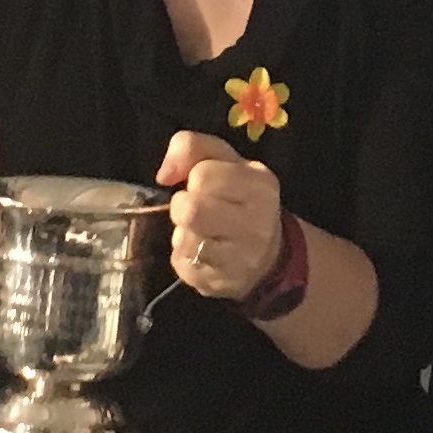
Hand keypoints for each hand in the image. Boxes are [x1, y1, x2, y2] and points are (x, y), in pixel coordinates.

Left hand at [156, 132, 284, 300]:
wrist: (269, 257)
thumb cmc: (240, 200)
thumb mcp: (225, 161)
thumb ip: (192, 148)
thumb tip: (164, 174)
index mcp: (260, 186)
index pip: (203, 175)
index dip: (194, 178)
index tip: (204, 186)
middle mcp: (256, 224)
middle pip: (190, 209)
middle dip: (183, 206)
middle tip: (195, 210)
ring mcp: (240, 260)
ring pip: (184, 238)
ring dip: (182, 232)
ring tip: (199, 231)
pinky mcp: (218, 284)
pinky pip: (181, 263)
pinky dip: (183, 255)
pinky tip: (200, 252)